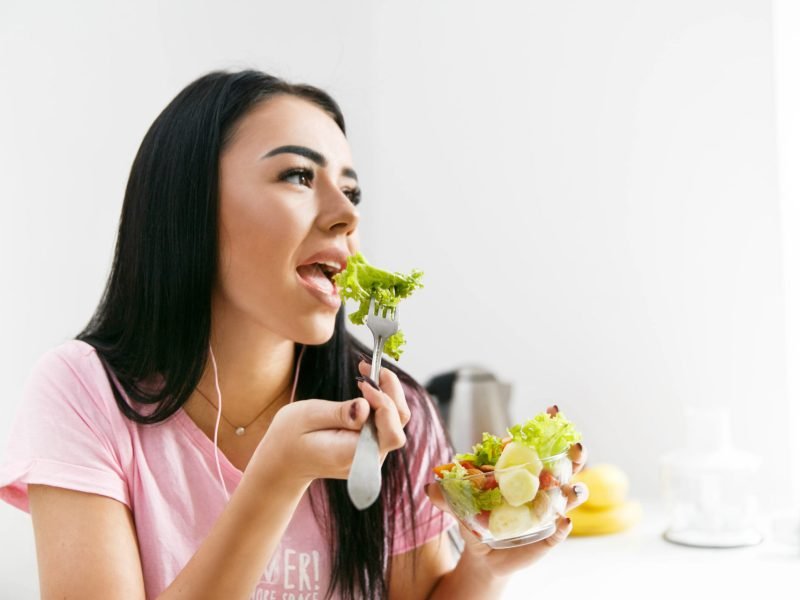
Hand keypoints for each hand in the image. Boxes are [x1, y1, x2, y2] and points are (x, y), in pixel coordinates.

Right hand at [249, 361, 409, 485]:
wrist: (283, 461)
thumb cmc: (290, 438)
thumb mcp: (308, 417)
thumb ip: (339, 413)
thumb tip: (365, 406)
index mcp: (353, 455)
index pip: (390, 433)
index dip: (385, 403)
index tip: (364, 383)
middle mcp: (368, 458)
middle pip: (398, 424)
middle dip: (390, 391)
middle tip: (368, 368)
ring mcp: (371, 454)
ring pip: (396, 420)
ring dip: (387, 391)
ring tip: (367, 371)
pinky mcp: (369, 445)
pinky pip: (385, 421)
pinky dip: (381, 399)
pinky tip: (366, 385)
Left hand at [426, 414, 587, 580]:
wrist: (483, 557)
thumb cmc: (476, 522)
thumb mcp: (462, 506)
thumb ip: (448, 495)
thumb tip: (428, 487)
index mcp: (524, 472)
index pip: (540, 445)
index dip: (549, 426)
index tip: (553, 409)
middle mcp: (543, 488)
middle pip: (567, 466)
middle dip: (575, 454)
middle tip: (574, 446)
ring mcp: (549, 511)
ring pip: (571, 496)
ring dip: (576, 490)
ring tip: (572, 488)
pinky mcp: (550, 536)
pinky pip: (561, 530)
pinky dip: (563, 526)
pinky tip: (563, 521)